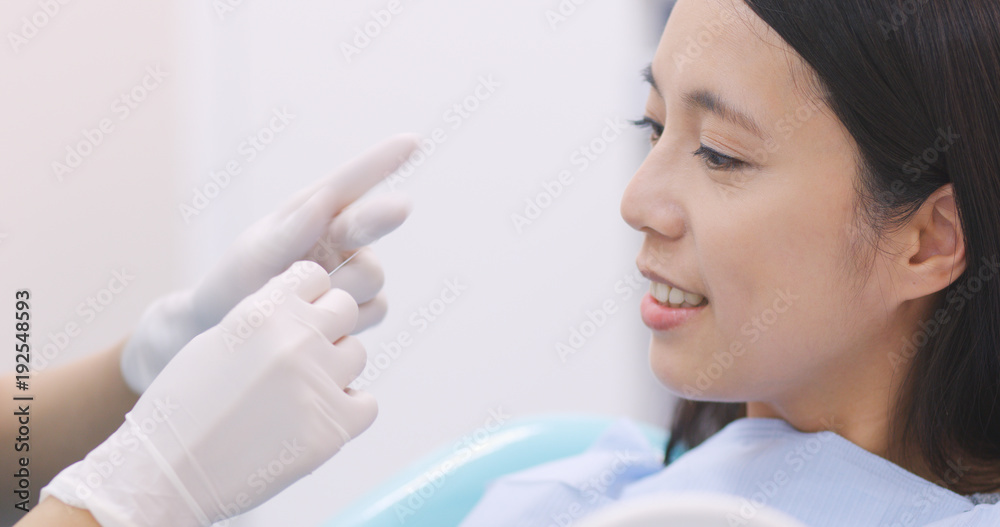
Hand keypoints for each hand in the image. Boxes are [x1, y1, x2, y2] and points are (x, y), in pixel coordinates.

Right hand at [42, 261, 376, 526]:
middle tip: (303, 356)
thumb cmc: (185, 406)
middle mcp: (296, 339)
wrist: (167, 471)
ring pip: (357, 355)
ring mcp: (318, 382)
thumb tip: (307, 305)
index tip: (298, 315)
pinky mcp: (334, 426)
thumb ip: (266, 318)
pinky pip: (367, 403)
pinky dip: (348, 411)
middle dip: (329, 327)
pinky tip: (316, 418)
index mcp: (263, 311)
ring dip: (335, 370)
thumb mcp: (219, 341)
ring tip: (299, 393)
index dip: (309, 295)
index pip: (315, 276)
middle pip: (345, 309)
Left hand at [120, 134, 417, 392]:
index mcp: (312, 213)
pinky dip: (347, 321)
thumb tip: (325, 198)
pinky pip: (374, 311)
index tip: (412, 140)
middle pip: (373, 225)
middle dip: (382, 216)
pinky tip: (319, 327)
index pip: (351, 182)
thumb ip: (291, 231)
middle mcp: (340, 239)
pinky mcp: (361, 310)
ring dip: (341, 291)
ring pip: (374, 278)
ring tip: (301, 304)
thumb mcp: (254, 257)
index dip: (382, 161)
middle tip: (401, 205)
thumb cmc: (235, 288)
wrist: (227, 339)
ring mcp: (353, 274)